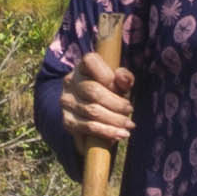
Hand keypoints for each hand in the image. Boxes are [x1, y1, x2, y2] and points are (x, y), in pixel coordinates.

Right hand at [60, 36, 134, 150]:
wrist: (91, 110)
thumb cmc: (109, 92)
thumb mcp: (118, 82)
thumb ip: (124, 77)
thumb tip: (121, 78)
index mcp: (82, 67)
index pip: (90, 61)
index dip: (108, 75)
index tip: (123, 88)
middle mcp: (70, 81)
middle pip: (93, 91)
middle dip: (116, 103)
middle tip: (130, 110)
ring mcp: (66, 102)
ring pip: (92, 111)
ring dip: (114, 120)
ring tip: (128, 125)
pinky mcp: (67, 121)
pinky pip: (87, 127)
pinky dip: (106, 132)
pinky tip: (119, 134)